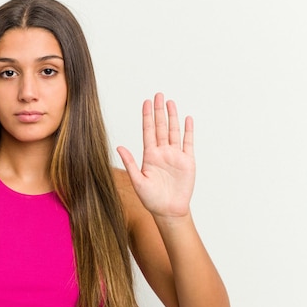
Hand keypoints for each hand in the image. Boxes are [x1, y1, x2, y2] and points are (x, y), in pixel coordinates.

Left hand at [117, 92, 194, 217]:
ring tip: (171, 102)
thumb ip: (129, 163)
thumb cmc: (151, 199)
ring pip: (173, 131)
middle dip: (159, 111)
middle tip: (158, 95)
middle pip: (160, 127)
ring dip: (172, 117)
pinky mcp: (187, 161)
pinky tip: (187, 119)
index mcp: (149, 155)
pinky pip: (188, 142)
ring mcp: (175, 155)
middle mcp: (162, 152)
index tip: (146, 102)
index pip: (148, 131)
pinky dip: (188, 131)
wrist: (168, 210)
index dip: (147, 116)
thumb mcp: (137, 181)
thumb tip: (119, 147)